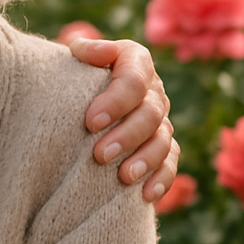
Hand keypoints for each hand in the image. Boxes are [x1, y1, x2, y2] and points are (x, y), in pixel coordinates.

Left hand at [67, 37, 178, 201]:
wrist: (79, 98)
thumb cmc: (73, 75)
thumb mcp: (75, 58)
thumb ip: (83, 51)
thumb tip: (85, 49)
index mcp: (136, 63)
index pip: (134, 80)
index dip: (116, 101)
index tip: (90, 122)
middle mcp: (153, 91)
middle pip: (150, 114)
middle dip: (126, 136)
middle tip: (99, 155)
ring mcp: (161, 120)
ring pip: (163, 141)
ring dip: (145, 160)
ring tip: (123, 177)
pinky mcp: (163, 146)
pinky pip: (170, 163)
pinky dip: (161, 179)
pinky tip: (146, 194)